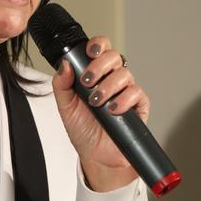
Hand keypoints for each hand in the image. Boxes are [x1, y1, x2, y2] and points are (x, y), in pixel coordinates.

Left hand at [51, 36, 150, 191]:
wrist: (96, 155)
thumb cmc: (83, 129)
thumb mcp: (65, 106)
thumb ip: (61, 84)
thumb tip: (65, 64)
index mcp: (95, 74)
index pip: (101, 50)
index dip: (98, 45)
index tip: (89, 52)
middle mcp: (112, 79)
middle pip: (114, 57)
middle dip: (100, 66)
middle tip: (88, 81)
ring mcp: (126, 91)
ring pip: (125, 74)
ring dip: (108, 86)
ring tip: (97, 102)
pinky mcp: (139, 105)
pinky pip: (137, 93)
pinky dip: (124, 100)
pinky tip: (113, 109)